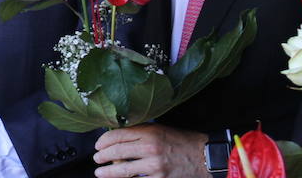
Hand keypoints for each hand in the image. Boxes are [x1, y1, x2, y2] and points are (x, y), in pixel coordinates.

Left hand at [93, 124, 207, 177]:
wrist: (205, 156)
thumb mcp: (160, 129)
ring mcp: (155, 166)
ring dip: (108, 172)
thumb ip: (139, 132)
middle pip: (117, 152)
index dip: (103, 141)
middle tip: (97, 159)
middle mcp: (150, 148)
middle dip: (102, 156)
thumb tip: (118, 135)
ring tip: (101, 173)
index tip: (98, 146)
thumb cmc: (182, 141)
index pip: (117, 135)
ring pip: (124, 170)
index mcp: (149, 132)